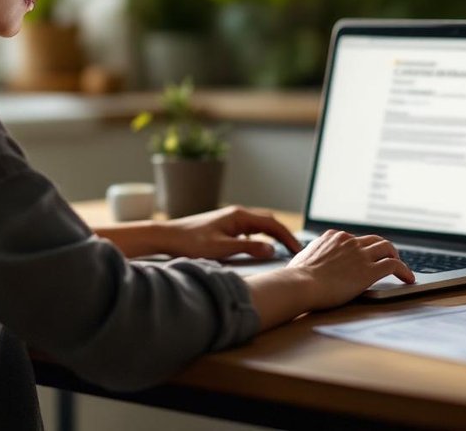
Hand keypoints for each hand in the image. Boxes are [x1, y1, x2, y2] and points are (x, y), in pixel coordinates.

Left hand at [160, 206, 302, 260]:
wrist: (167, 236)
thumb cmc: (190, 243)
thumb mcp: (220, 249)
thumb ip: (247, 249)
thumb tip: (272, 249)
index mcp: (239, 216)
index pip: (272, 224)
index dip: (288, 238)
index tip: (299, 250)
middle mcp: (236, 214)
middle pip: (268, 222)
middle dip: (284, 235)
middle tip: (296, 251)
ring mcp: (230, 219)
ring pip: (259, 225)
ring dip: (273, 235)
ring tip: (283, 249)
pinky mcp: (224, 226)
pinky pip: (249, 229)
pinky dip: (260, 237)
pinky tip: (260, 247)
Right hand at [286, 230, 414, 310]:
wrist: (300, 284)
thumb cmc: (296, 277)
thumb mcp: (303, 258)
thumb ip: (313, 256)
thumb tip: (309, 260)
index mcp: (333, 237)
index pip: (354, 239)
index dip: (363, 248)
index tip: (367, 255)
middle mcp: (349, 241)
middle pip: (374, 240)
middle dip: (383, 249)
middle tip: (389, 258)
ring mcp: (360, 254)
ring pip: (387, 248)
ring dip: (396, 256)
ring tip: (401, 268)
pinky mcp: (369, 270)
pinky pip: (394, 265)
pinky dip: (404, 270)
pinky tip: (408, 278)